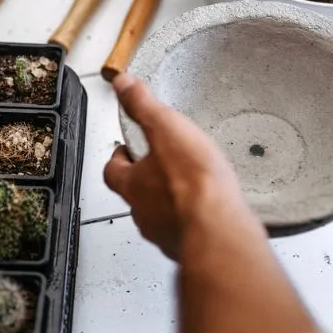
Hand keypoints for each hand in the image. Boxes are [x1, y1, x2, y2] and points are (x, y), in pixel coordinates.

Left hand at [104, 74, 257, 260]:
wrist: (220, 232)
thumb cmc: (194, 184)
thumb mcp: (166, 129)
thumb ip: (143, 106)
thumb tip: (123, 84)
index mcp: (132, 184)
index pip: (112, 171)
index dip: (119, 158)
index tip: (128, 147)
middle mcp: (143, 213)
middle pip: (135, 195)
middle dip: (146, 181)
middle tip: (162, 166)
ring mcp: (165, 234)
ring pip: (159, 217)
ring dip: (169, 204)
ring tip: (191, 189)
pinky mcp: (190, 248)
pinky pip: (186, 233)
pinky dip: (193, 222)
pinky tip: (212, 211)